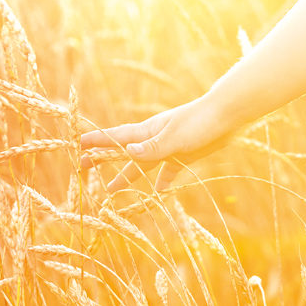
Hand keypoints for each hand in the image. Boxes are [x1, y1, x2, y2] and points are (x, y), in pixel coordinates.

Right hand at [79, 97, 232, 192]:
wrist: (228, 114)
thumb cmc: (201, 121)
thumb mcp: (175, 137)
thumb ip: (153, 148)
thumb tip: (128, 153)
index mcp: (148, 131)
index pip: (116, 137)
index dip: (97, 141)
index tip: (77, 145)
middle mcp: (154, 138)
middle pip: (124, 152)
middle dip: (104, 159)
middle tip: (84, 167)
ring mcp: (169, 146)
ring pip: (143, 163)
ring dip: (127, 175)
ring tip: (112, 188)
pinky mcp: (185, 153)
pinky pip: (169, 169)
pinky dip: (162, 180)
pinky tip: (159, 190)